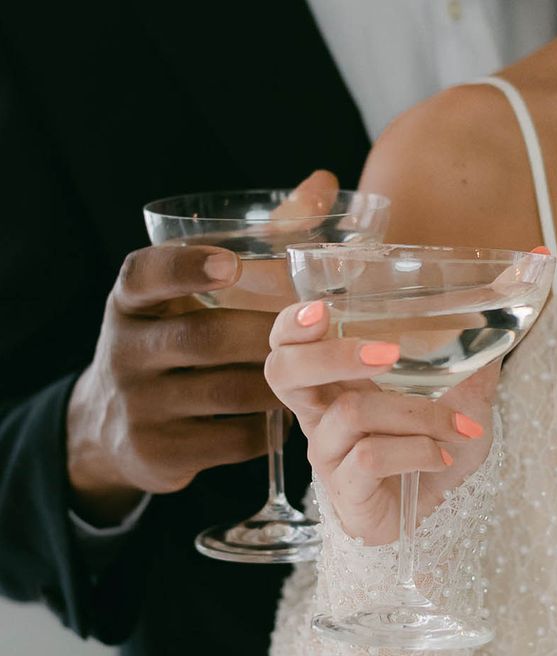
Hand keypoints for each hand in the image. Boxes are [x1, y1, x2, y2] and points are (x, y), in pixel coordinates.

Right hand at [67, 170, 338, 524]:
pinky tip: (296, 413)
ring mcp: (138, 406)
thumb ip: (261, 240)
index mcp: (130, 301)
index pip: (145, 275)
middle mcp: (125, 350)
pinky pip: (233, 439)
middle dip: (270, 335)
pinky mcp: (158, 453)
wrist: (114, 423)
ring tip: (324, 370)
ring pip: (227, 392)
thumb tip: (323, 183)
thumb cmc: (177, 337)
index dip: (186, 268)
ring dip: (282, 382)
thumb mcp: (195, 292)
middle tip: (324, 330)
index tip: (233, 265)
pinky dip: (272, 426)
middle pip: (204, 338)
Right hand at [265, 301, 497, 544]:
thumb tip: (511, 290)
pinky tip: (442, 455)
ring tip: (457, 428)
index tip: (322, 310)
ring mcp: (329, 453)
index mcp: (336, 383)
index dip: (291, 325)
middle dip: (330, 354)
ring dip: (414, 414)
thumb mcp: (462, 393)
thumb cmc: (436, 446)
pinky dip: (416, 450)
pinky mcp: (346, 489)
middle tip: (386, 353)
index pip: (288, 345)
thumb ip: (475, 349)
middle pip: (284, 372)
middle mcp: (321, 415)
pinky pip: (370, 457)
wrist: (442, 511)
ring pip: (351, 413)